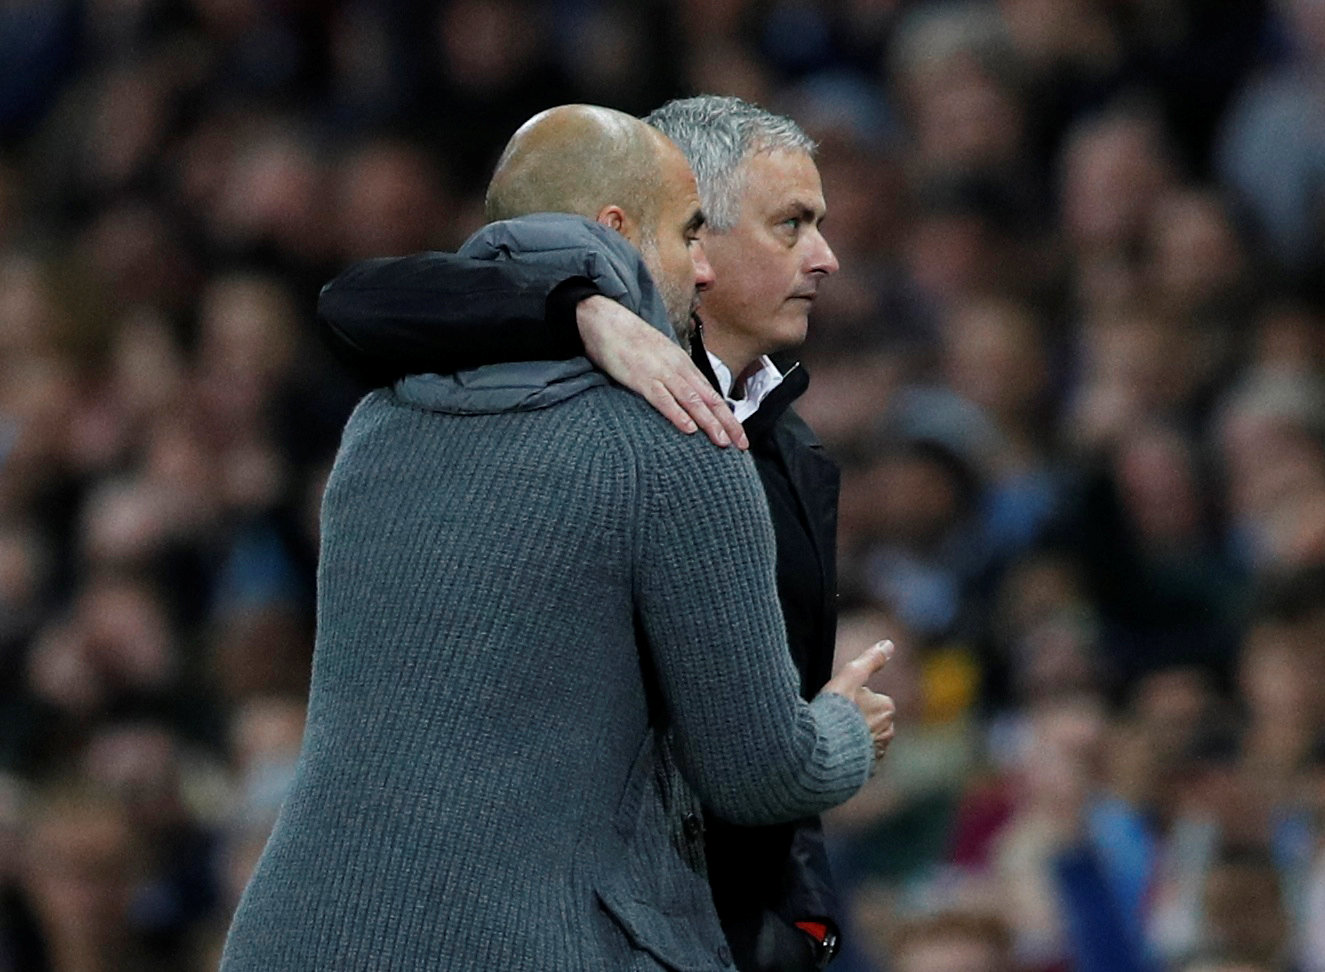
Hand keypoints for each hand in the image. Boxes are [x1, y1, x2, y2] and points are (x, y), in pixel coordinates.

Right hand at [576, 296, 747, 448]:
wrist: (605, 320)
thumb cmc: (632, 342)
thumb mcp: (660, 358)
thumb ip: (674, 377)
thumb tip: (688, 400)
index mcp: (684, 366)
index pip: (713, 396)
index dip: (729, 418)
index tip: (741, 439)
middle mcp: (678, 369)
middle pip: (709, 400)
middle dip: (727, 424)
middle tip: (741, 445)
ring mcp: (661, 373)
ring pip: (691, 400)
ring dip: (708, 422)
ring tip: (722, 441)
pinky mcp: (641, 378)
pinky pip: (662, 398)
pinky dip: (677, 413)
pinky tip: (688, 428)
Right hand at [820, 640, 895, 765]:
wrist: (822, 753)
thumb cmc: (834, 712)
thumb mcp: (849, 677)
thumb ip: (869, 660)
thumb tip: (889, 644)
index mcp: (886, 708)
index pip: (873, 699)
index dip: (853, 700)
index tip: (838, 704)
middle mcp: (888, 732)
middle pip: (870, 720)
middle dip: (856, 720)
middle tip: (833, 719)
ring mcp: (878, 753)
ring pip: (865, 740)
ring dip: (852, 738)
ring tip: (831, 736)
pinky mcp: (866, 770)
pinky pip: (859, 759)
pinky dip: (849, 756)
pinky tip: (834, 752)